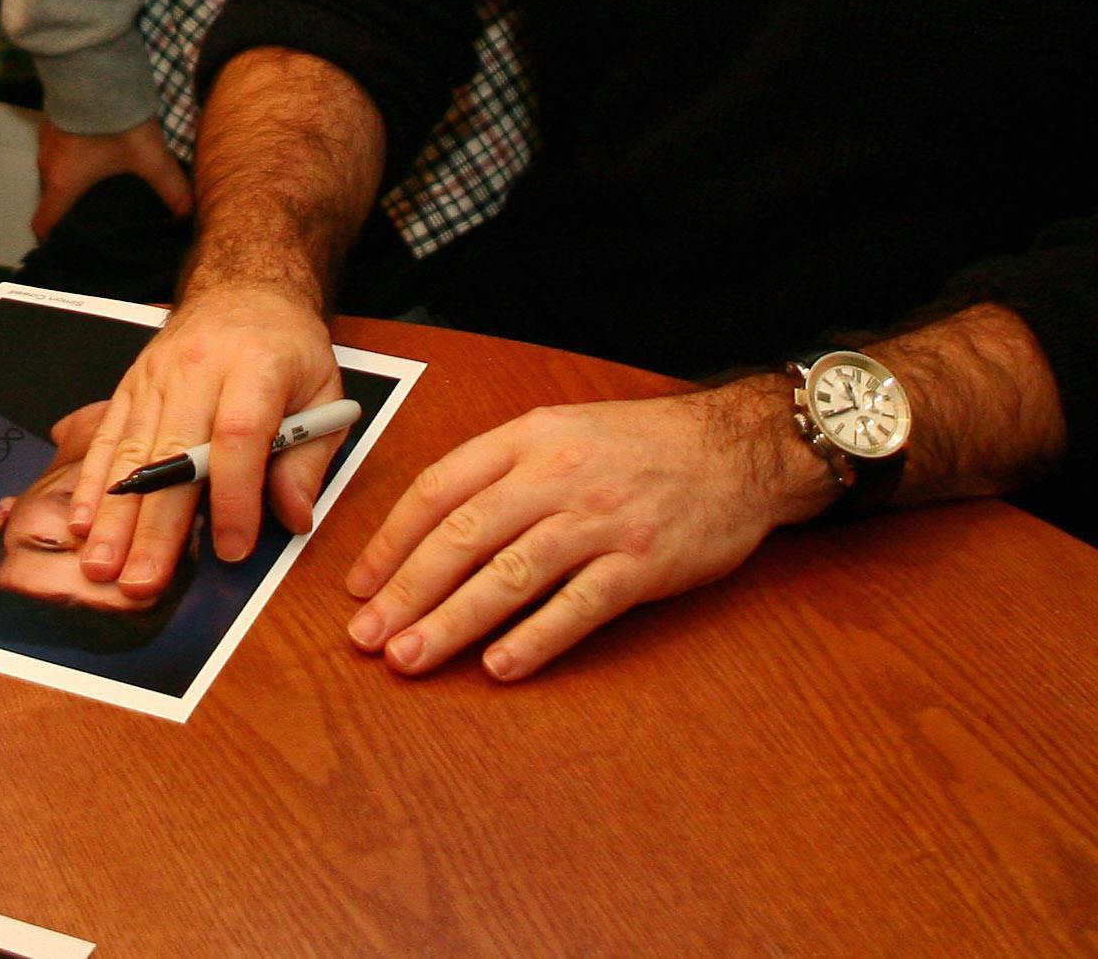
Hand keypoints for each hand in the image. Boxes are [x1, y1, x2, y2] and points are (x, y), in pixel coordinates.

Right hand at [32, 115, 193, 241]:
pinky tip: (93, 152)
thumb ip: (171, 187)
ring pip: (54, 172)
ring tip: (97, 185)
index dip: (52, 238)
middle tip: (94, 216)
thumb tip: (189, 214)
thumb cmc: (114, 122)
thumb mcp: (150, 157)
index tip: (67, 245)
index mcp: (63, 183)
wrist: (94, 69)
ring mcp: (46, 141)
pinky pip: (57, 150)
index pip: (44, 222)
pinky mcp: (52, 120)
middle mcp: (47, 166)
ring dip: (70, 180)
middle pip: (52, 198)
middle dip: (69, 209)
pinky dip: (70, 157)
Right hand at [65, 277, 343, 602]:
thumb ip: (308, 458)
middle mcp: (198, 367)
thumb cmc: (288, 349)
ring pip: (133, 452)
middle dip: (156, 526)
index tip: (234, 549)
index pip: (238, 435)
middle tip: (143, 582)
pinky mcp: (131, 384)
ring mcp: (157, 375)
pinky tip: (84, 523)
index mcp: (256, 366)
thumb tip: (292, 517)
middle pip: (173, 453)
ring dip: (115, 516)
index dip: (234, 496)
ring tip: (102, 567)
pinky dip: (94, 483)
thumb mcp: (324, 394)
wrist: (244, 289)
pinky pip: (109, 437)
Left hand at [341, 379, 833, 682]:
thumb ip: (500, 470)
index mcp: (526, 440)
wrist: (737, 450)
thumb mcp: (560, 430)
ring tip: (411, 658)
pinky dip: (535, 639)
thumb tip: (430, 526)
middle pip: (463, 537)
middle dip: (407, 591)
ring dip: (453, 622)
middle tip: (368, 637)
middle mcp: (556, 476)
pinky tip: (499, 668)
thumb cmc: (640, 445)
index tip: (360, 585)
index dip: (392, 541)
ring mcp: (599, 521)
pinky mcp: (642, 563)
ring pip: (510, 575)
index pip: (439, 490)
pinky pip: (578, 606)